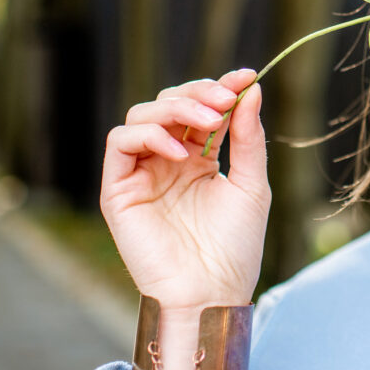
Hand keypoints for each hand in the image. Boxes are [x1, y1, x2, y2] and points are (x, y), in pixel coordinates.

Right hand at [100, 68, 269, 311]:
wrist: (211, 293)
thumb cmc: (234, 248)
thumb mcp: (251, 185)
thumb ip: (248, 138)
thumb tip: (250, 89)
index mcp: (198, 159)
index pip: (202, 109)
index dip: (221, 88)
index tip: (246, 76)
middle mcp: (167, 161)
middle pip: (169, 103)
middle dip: (199, 93)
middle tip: (226, 98)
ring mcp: (141, 173)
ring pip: (142, 115)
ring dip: (177, 108)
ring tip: (210, 122)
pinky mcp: (118, 189)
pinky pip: (121, 143)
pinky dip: (149, 135)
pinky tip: (181, 152)